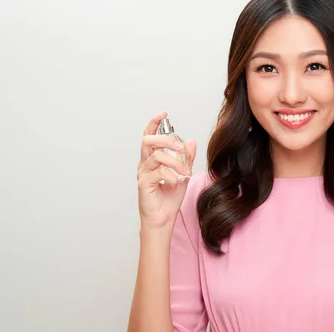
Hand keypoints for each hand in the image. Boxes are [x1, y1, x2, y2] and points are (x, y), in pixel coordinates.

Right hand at [136, 111, 196, 229]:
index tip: (164, 113)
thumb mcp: (183, 174)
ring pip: (156, 156)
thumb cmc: (170, 198)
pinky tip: (176, 182)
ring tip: (185, 172)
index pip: (150, 136)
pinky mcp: (143, 184)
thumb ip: (187, 159)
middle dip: (165, 139)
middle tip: (179, 146)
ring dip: (174, 161)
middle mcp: (145, 164)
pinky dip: (171, 175)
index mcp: (153, 159)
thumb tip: (191, 142)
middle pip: (148, 141)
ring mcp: (143, 173)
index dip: (155, 123)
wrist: (164, 219)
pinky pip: (158, 173)